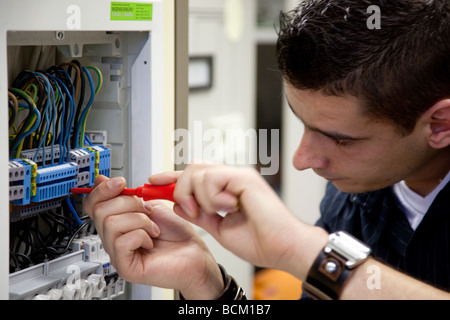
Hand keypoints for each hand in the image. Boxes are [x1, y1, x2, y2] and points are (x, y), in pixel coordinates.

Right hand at [83, 175, 224, 298]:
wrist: (195, 253)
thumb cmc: (178, 234)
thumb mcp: (153, 204)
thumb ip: (130, 194)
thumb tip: (104, 180)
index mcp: (118, 222)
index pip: (93, 204)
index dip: (102, 189)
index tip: (120, 182)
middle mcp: (114, 238)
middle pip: (100, 210)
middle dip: (128, 203)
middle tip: (147, 211)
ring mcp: (117, 254)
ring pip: (111, 223)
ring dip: (140, 220)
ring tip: (153, 229)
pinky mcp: (125, 267)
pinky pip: (121, 242)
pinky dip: (142, 236)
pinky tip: (151, 242)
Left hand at [149, 164, 327, 279]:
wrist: (282, 248)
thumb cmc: (259, 241)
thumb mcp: (219, 228)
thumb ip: (200, 215)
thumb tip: (178, 205)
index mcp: (226, 189)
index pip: (193, 175)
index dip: (171, 178)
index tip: (152, 182)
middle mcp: (231, 178)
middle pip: (191, 168)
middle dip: (181, 189)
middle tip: (192, 211)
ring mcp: (238, 175)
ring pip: (197, 172)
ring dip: (199, 197)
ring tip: (217, 212)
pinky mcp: (244, 177)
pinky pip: (211, 178)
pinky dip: (212, 197)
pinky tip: (228, 208)